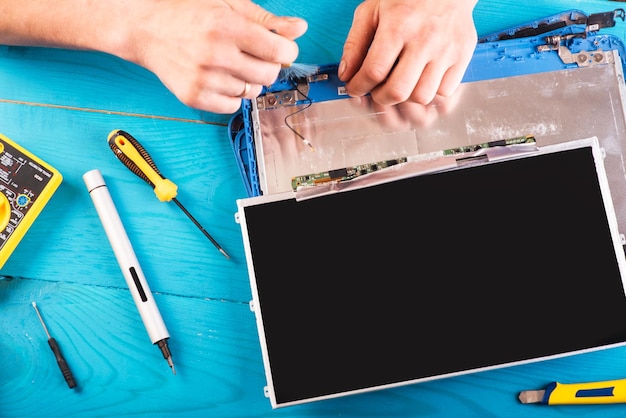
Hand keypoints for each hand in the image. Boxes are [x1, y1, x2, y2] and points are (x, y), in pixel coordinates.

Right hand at [122, 0, 307, 113]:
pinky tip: (220, 77)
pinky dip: (232, 94)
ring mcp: (203, 79)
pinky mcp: (194, 97)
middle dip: (269, 65)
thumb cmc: (189, 12)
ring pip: (252, 92)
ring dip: (249, 79)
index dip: (286, 51)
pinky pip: (233, 106)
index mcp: (227, 26)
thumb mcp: (230, 5)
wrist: (146, 29)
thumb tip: (300, 29)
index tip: (280, 48)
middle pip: (269, 75)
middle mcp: (215, 54)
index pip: (279, 52)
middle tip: (253, 54)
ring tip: (231, 63)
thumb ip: (268, 20)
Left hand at [338, 0, 476, 105]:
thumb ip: (354, 43)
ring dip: (406, 97)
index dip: (358, 86)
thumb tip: (346, 74)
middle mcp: (424, 39)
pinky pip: (444, 91)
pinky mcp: (463, 55)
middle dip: (380, 98)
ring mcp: (446, 49)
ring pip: (422, 96)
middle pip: (398, 91)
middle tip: (376, 90)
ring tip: (400, 84)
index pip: (374, 71)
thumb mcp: (371, 10)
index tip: (355, 88)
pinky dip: (429, 92)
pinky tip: (420, 80)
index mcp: (398, 26)